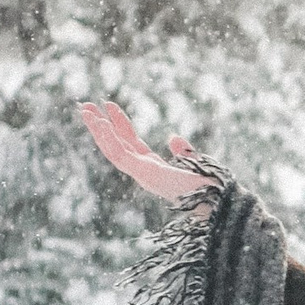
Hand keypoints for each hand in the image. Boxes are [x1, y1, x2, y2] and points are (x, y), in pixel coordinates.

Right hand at [79, 100, 219, 205]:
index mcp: (154, 168)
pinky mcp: (144, 174)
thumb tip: (173, 137)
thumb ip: (182, 151)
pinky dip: (109, 139)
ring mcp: (142, 174)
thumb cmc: (209, 187)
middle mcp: (144, 172)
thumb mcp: (193, 162)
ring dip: (98, 131)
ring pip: (112, 150)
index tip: (109, 105)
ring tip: (86, 111)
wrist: (219, 199)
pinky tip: (101, 124)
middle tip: (85, 107)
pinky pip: (120, 155)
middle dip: (100, 127)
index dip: (119, 125)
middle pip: (116, 146)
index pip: (131, 144)